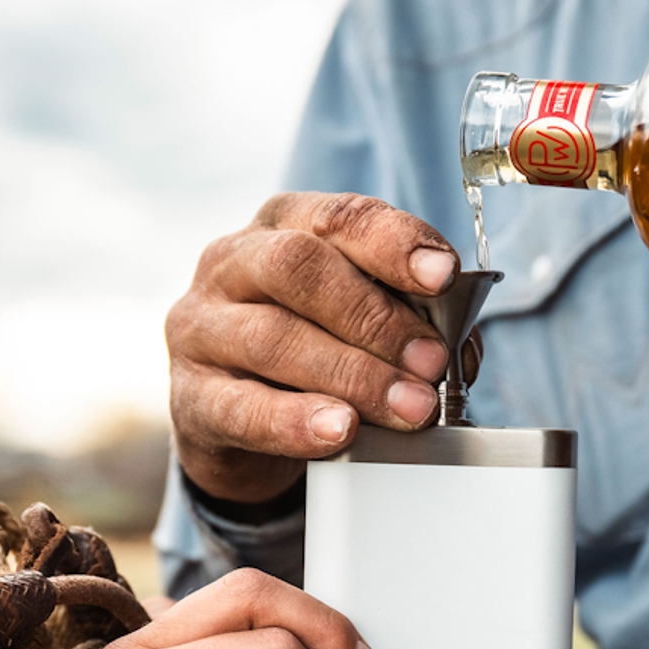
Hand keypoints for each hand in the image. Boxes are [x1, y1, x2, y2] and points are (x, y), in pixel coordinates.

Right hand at [167, 192, 459, 503]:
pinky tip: (338, 430)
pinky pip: (242, 407)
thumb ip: (406, 320)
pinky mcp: (190, 396)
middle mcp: (230, 264)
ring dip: (354, 375)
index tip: (442, 276)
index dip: (393, 242)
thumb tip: (458, 346)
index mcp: (280, 226)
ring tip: (408, 408)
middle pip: (298, 269)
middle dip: (375, 317)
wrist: (234, 424)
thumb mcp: (355, 322)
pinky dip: (296, 421)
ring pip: (274, 338)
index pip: (336, 217)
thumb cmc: (308, 355)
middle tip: (430, 362)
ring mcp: (201, 329)